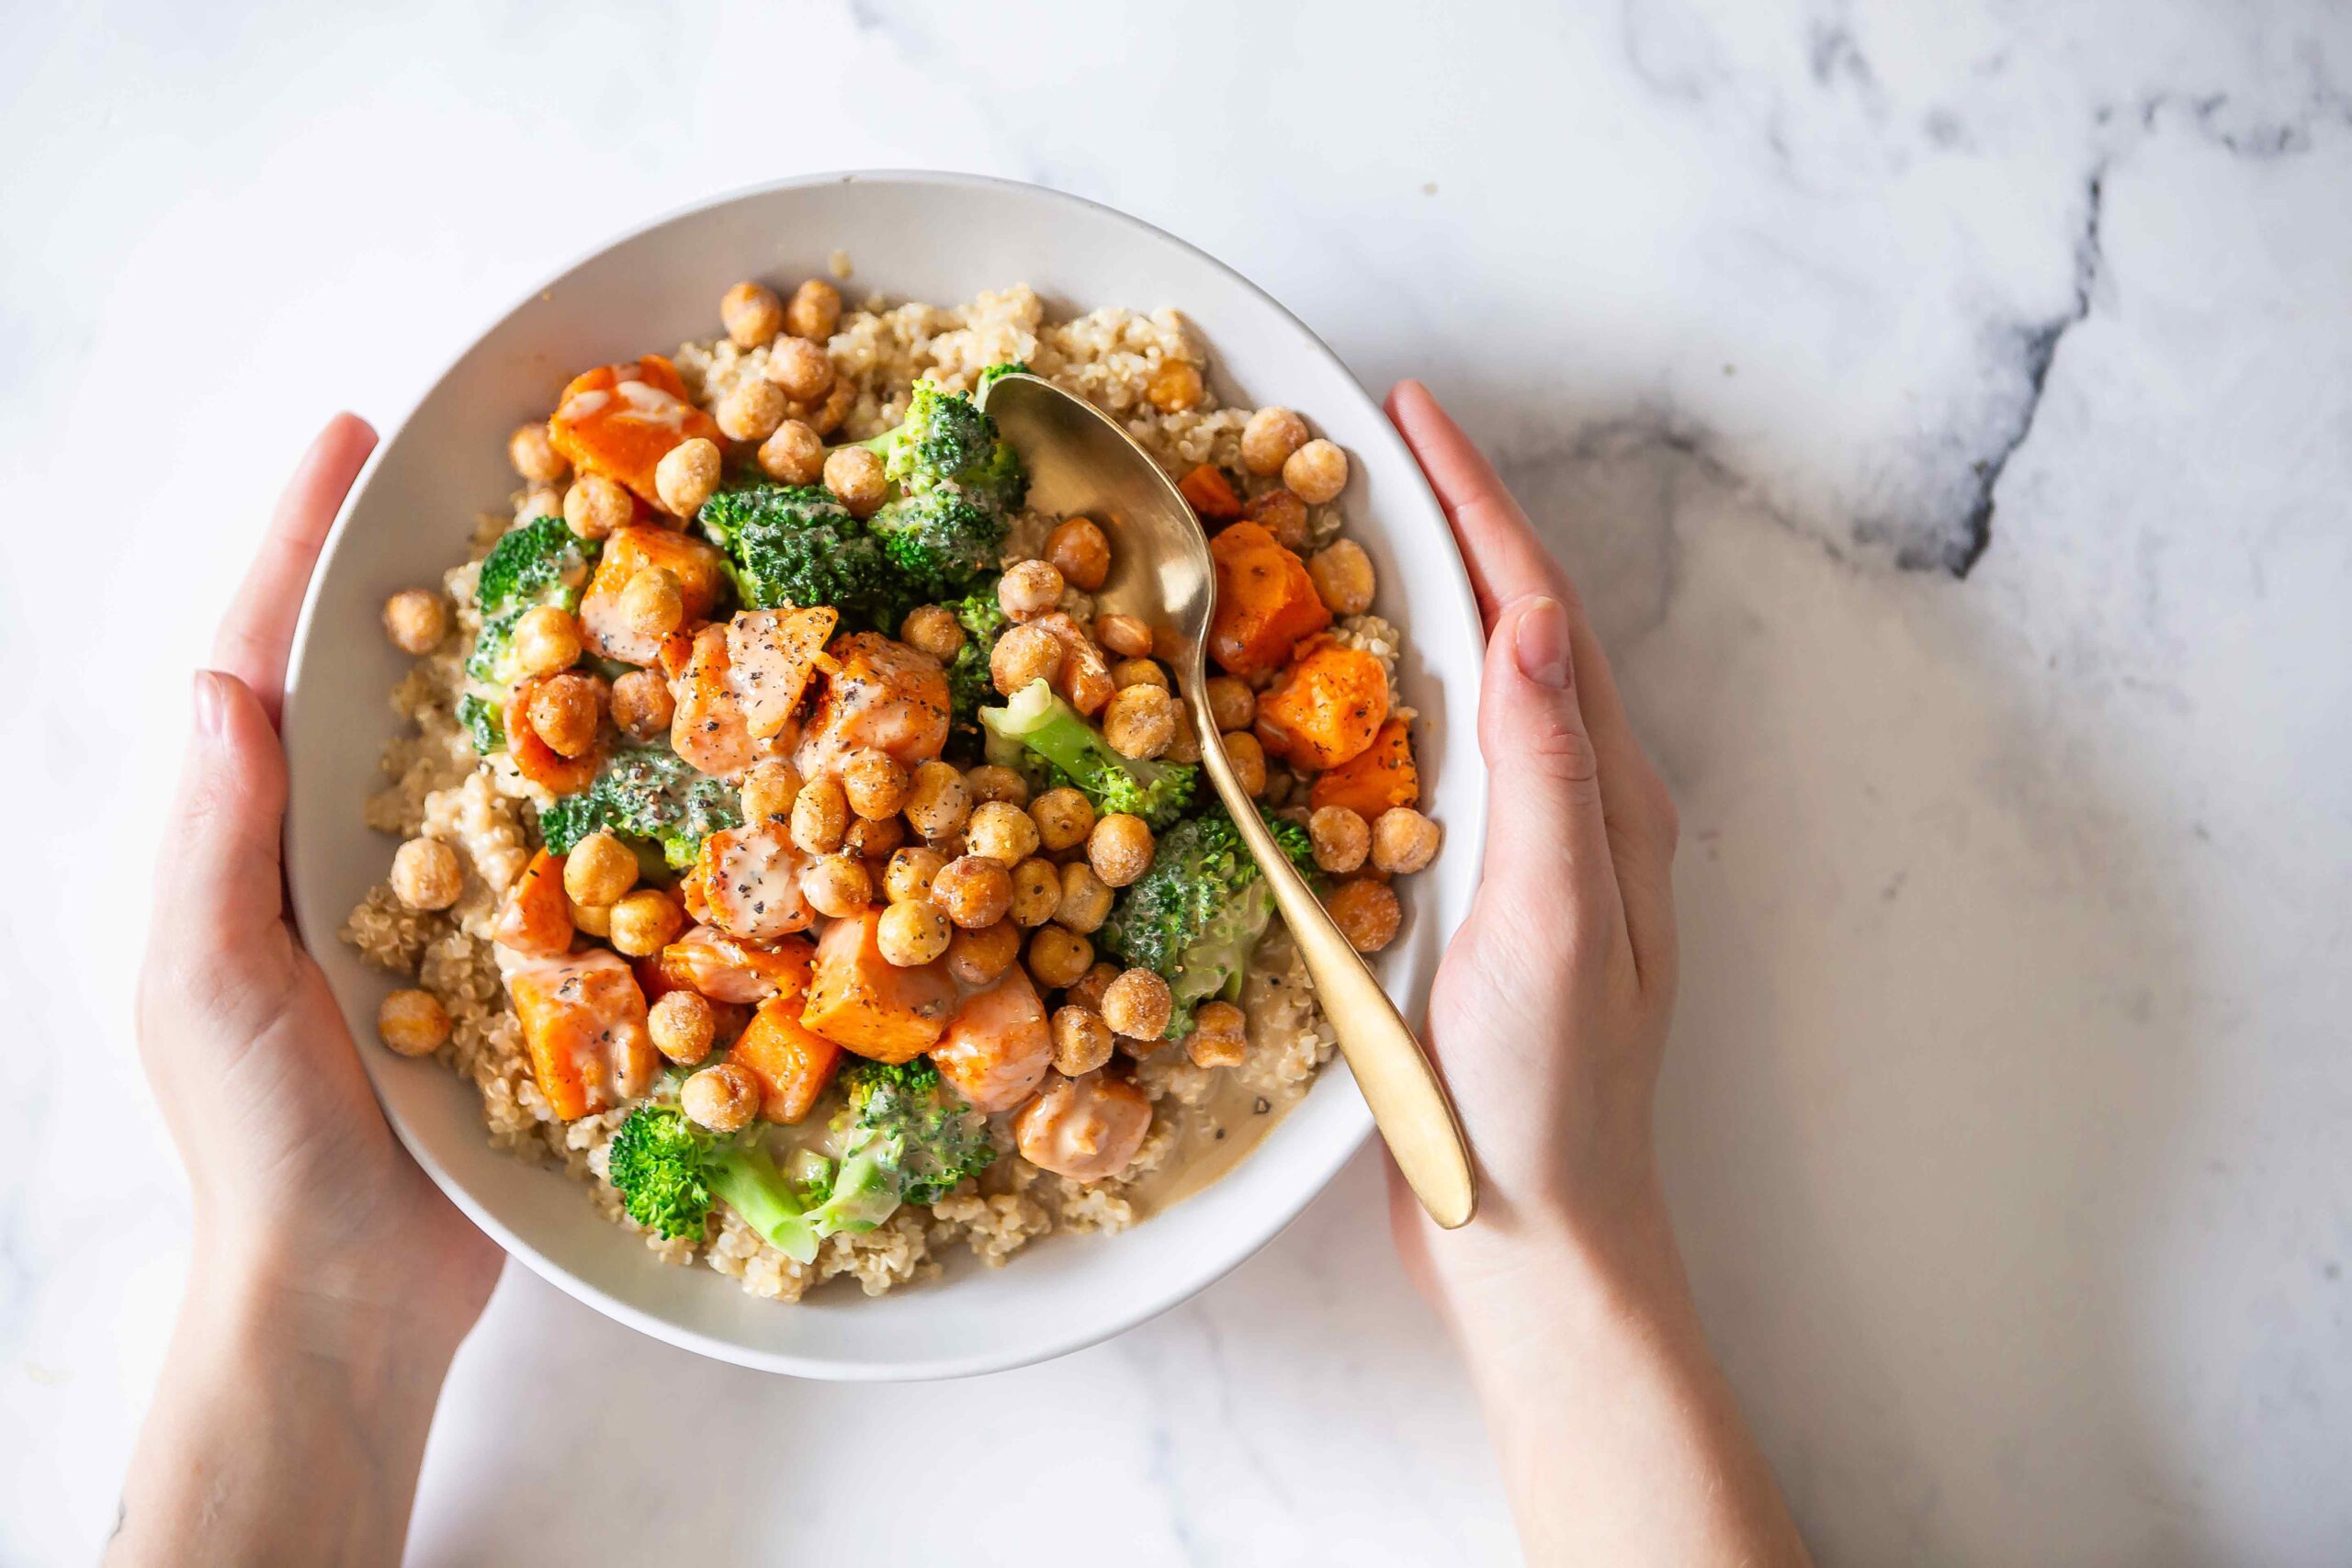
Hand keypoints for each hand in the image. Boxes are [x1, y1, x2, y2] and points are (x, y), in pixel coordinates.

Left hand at [112, 416, 498, 1565]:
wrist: (353, 1297)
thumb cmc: (261, 1144)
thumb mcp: (208, 985)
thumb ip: (213, 841)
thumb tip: (221, 677)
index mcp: (253, 839)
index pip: (268, 658)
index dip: (298, 542)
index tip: (350, 436)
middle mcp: (343, 852)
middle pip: (380, 678)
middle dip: (422, 568)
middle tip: (493, 471)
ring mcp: (434, 906)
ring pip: (482, 751)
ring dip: (529, 656)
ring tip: (592, 562)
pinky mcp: (517, 966)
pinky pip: (564, 851)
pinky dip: (602, 781)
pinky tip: (660, 733)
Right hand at [1380, 382, 1806, 1565]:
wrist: (1533, 1238)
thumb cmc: (1548, 1098)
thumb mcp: (1559, 923)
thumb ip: (1544, 772)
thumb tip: (1526, 614)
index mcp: (1608, 796)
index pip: (1539, 611)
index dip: (1477, 503)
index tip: (1411, 411)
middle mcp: (1581, 808)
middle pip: (1516, 627)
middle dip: (1453, 524)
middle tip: (1373, 443)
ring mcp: (1532, 855)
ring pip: (1479, 688)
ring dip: (1424, 597)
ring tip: (1352, 529)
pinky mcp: (1479, 901)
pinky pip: (1438, 760)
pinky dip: (1393, 694)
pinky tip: (1341, 693)